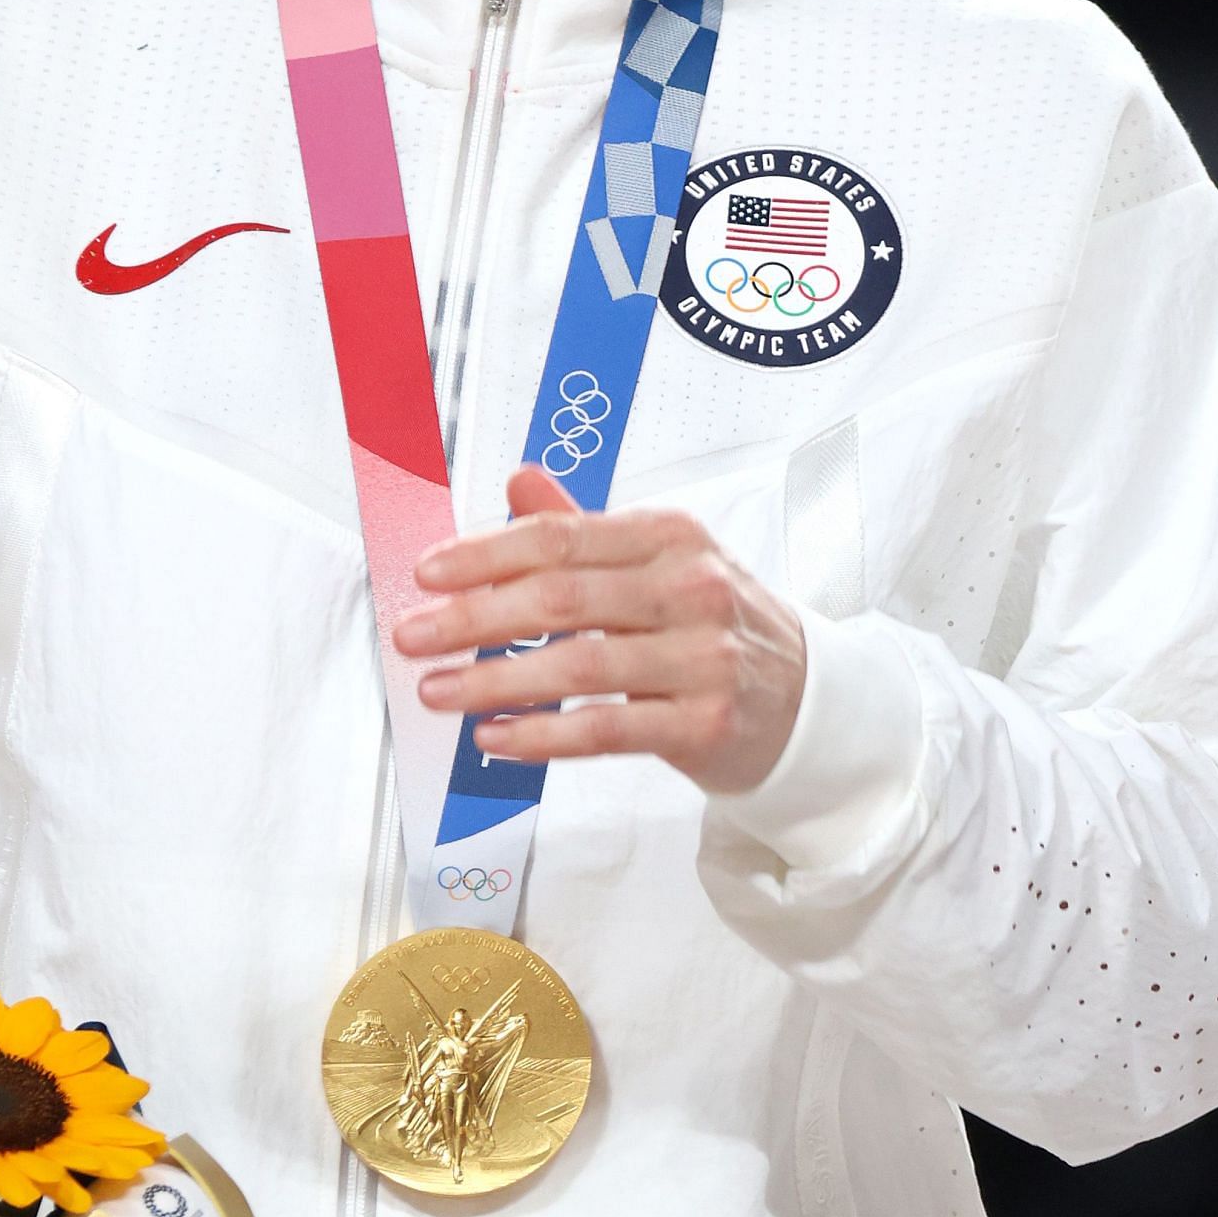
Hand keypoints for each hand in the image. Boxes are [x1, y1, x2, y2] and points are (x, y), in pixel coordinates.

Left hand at [393, 464, 806, 796]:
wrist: (806, 699)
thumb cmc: (713, 623)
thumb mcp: (661, 560)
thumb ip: (584, 527)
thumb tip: (518, 479)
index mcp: (669, 536)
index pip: (561, 538)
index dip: (485, 554)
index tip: (426, 574)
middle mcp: (691, 588)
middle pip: (562, 597)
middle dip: (473, 617)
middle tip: (412, 636)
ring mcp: (703, 657)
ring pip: (578, 666)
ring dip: (494, 681)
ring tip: (437, 690)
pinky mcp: (705, 724)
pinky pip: (607, 730)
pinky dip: (542, 734)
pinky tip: (494, 737)